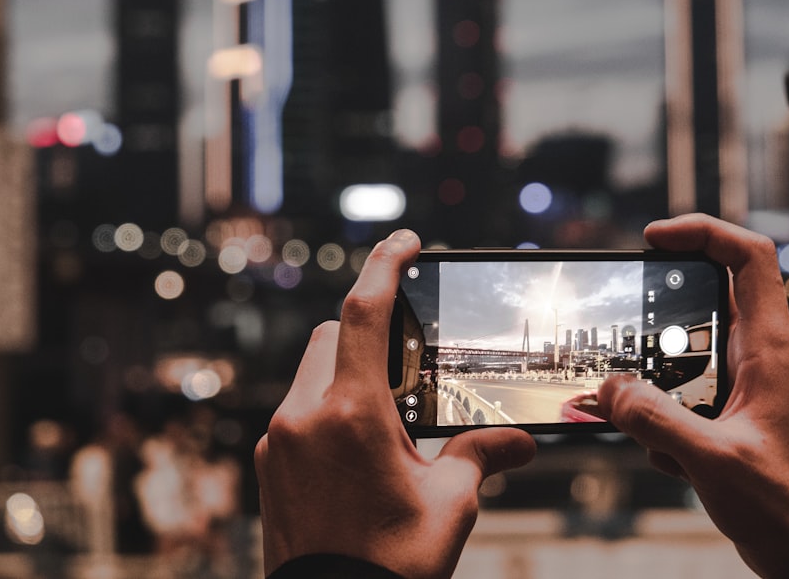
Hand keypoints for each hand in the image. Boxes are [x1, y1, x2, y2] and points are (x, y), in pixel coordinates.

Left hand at [255, 230, 535, 578]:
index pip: (363, 313)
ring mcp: (278, 441)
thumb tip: (520, 440)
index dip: (385, 266)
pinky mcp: (268, 465)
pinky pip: (297, 411)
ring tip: (388, 412)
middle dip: (367, 331)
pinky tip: (358, 446)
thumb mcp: (449, 505)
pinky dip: (327, 407)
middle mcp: (302, 417)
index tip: (404, 240)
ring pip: (311, 372)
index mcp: (351, 414)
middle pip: (331, 336)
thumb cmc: (391, 566)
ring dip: (346, 371)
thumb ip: (481, 455)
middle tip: (407, 358)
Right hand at [597, 214, 788, 578]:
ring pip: (682, 350)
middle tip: (620, 323)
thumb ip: (656, 420)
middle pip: (705, 295)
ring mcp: (741, 384)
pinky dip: (656, 416)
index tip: (652, 238)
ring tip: (640, 415)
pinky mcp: (724, 412)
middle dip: (657, 311)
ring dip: (651, 380)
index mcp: (769, 351)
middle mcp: (757, 358)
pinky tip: (665, 456)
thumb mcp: (714, 462)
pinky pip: (676, 392)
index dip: (702, 231)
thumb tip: (610, 387)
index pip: (749, 257)